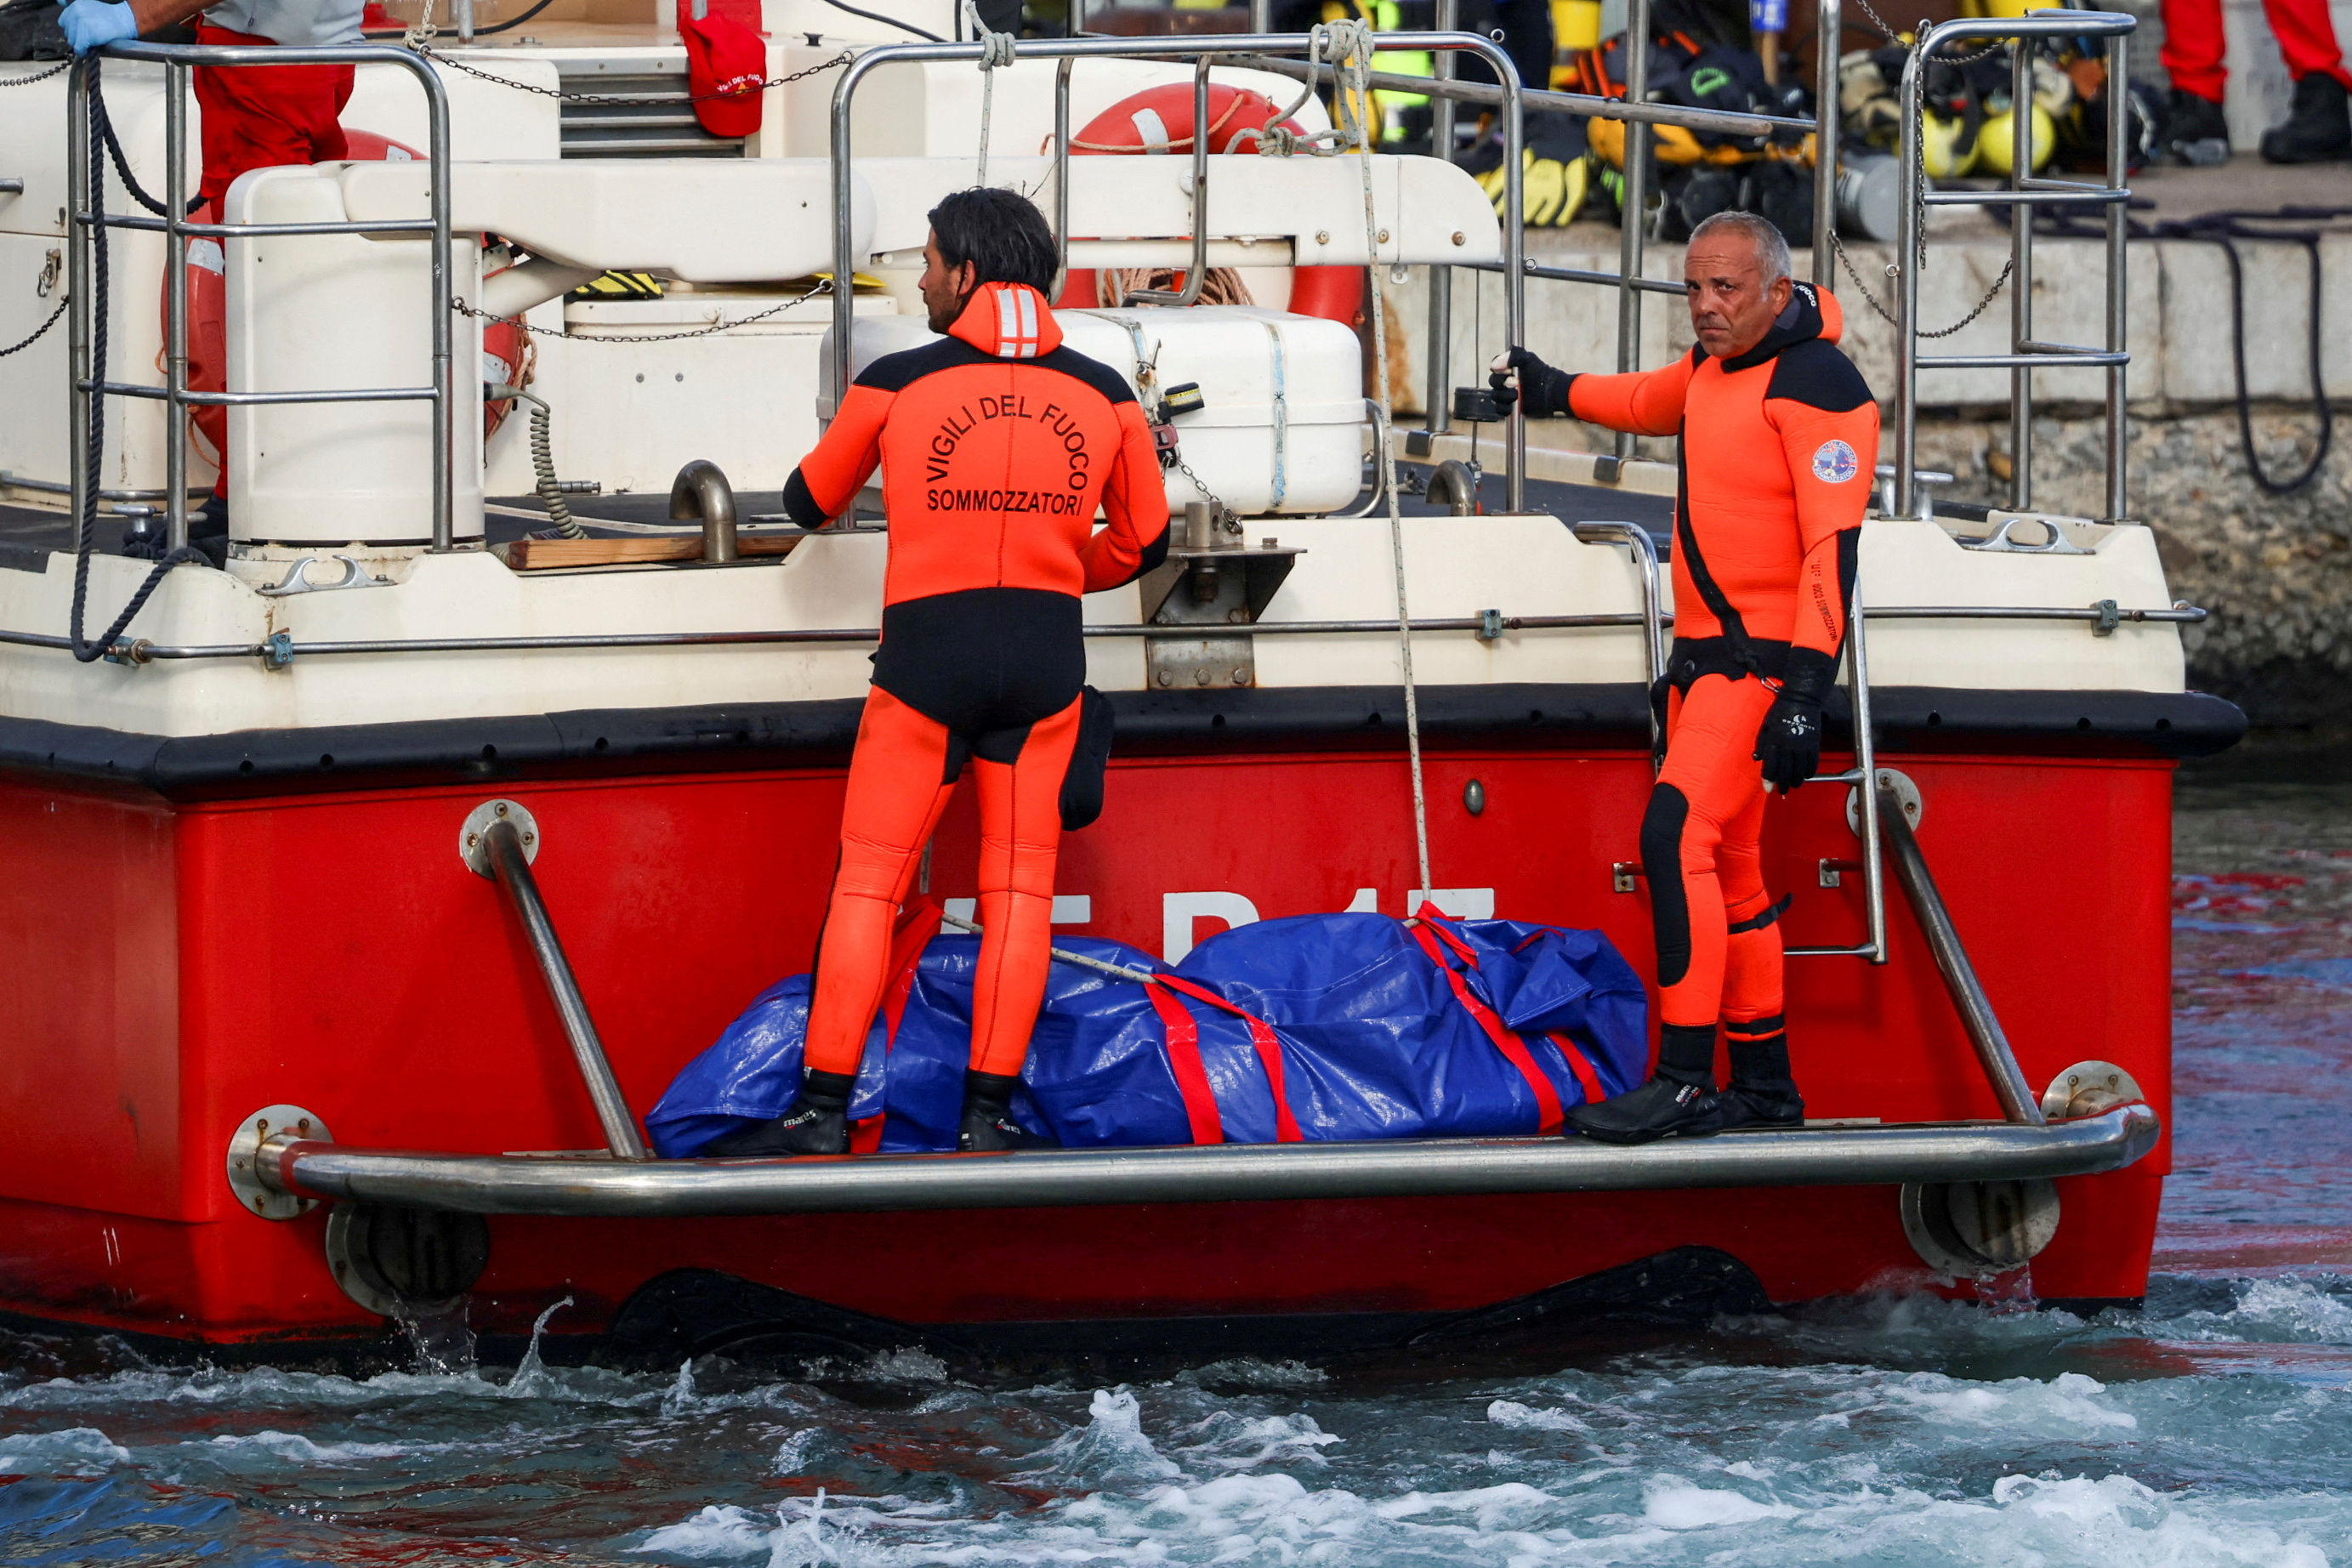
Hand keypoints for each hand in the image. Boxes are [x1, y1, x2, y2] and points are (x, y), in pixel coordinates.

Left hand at [60, 0, 137, 52]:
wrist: (124, 20)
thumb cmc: (110, 16)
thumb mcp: (89, 5)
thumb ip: (76, 8)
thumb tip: (60, 1)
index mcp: (76, 5)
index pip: (63, 22)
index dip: (72, 30)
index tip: (81, 34)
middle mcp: (76, 12)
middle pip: (67, 32)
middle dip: (76, 38)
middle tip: (88, 40)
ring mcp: (82, 23)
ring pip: (72, 41)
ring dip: (79, 45)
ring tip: (90, 44)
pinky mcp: (88, 34)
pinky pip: (79, 47)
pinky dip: (82, 52)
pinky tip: (87, 51)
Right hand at [1489, 347, 1573, 418]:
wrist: (1552, 392)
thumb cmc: (1542, 374)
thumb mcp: (1528, 359)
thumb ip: (1512, 356)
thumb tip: (1494, 365)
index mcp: (1510, 368)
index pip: (1495, 368)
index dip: (1499, 370)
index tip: (1509, 371)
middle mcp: (1508, 381)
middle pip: (1493, 382)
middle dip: (1502, 383)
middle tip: (1516, 383)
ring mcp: (1509, 394)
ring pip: (1495, 396)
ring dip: (1504, 395)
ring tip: (1517, 395)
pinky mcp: (1511, 407)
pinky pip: (1499, 409)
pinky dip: (1504, 408)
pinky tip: (1513, 404)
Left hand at [1754, 650, 1836, 793]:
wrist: (1802, 698)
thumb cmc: (1780, 711)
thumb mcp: (1766, 725)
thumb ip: (1762, 743)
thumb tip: (1757, 759)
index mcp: (1774, 740)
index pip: (1771, 765)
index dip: (1769, 779)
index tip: (1768, 789)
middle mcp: (1788, 745)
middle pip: (1786, 771)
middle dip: (1783, 784)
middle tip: (1782, 791)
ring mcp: (1802, 744)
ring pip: (1800, 769)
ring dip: (1797, 780)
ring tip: (1794, 786)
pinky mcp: (1814, 742)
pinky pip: (1812, 762)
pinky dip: (1809, 772)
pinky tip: (1806, 776)